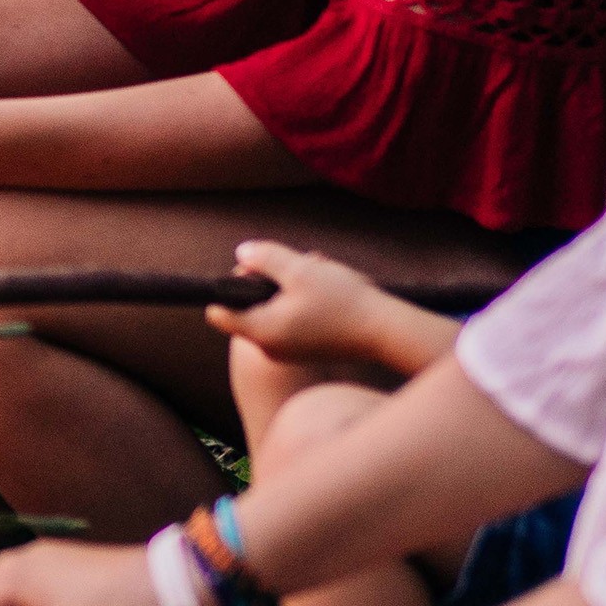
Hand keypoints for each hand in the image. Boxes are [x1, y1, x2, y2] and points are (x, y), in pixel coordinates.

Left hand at [213, 240, 436, 375]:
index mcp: (260, 332)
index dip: (232, 285)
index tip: (259, 271)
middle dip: (269, 282)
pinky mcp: (307, 350)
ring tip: (318, 275)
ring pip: (273, 310)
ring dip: (289, 289)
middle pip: (248, 307)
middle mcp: (269, 348)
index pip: (218, 312)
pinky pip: (291, 320)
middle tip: (298, 269)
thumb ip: (264, 259)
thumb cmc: (343, 301)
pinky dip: (302, 302)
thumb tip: (241, 254)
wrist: (387, 331)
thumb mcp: (299, 270)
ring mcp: (288, 351)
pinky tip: (328, 290)